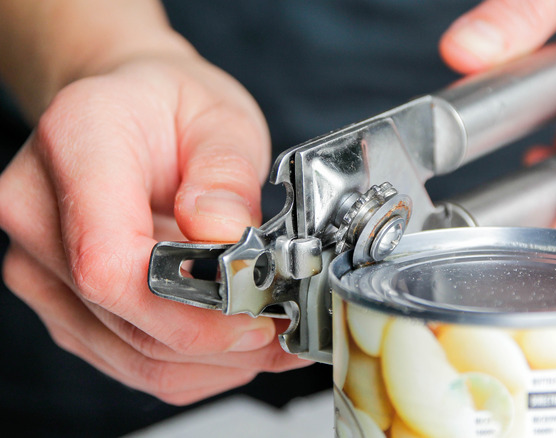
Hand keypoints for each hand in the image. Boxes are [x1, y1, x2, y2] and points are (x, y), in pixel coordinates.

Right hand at [0, 52, 308, 403]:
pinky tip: (233, 344)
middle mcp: (39, 213)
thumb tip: (228, 238)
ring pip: (130, 355)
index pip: (107, 261)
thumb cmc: (169, 107)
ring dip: (212, 362)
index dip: (186, 307)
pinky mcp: (63, 302)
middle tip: (283, 330)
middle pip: (123, 317)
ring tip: (270, 338)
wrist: (127, 113)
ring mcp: (42, 266)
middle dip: (218, 341)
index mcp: (76, 145)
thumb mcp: (220, 116)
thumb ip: (226, 174)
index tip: (253, 311)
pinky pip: (127, 361)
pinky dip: (191, 365)